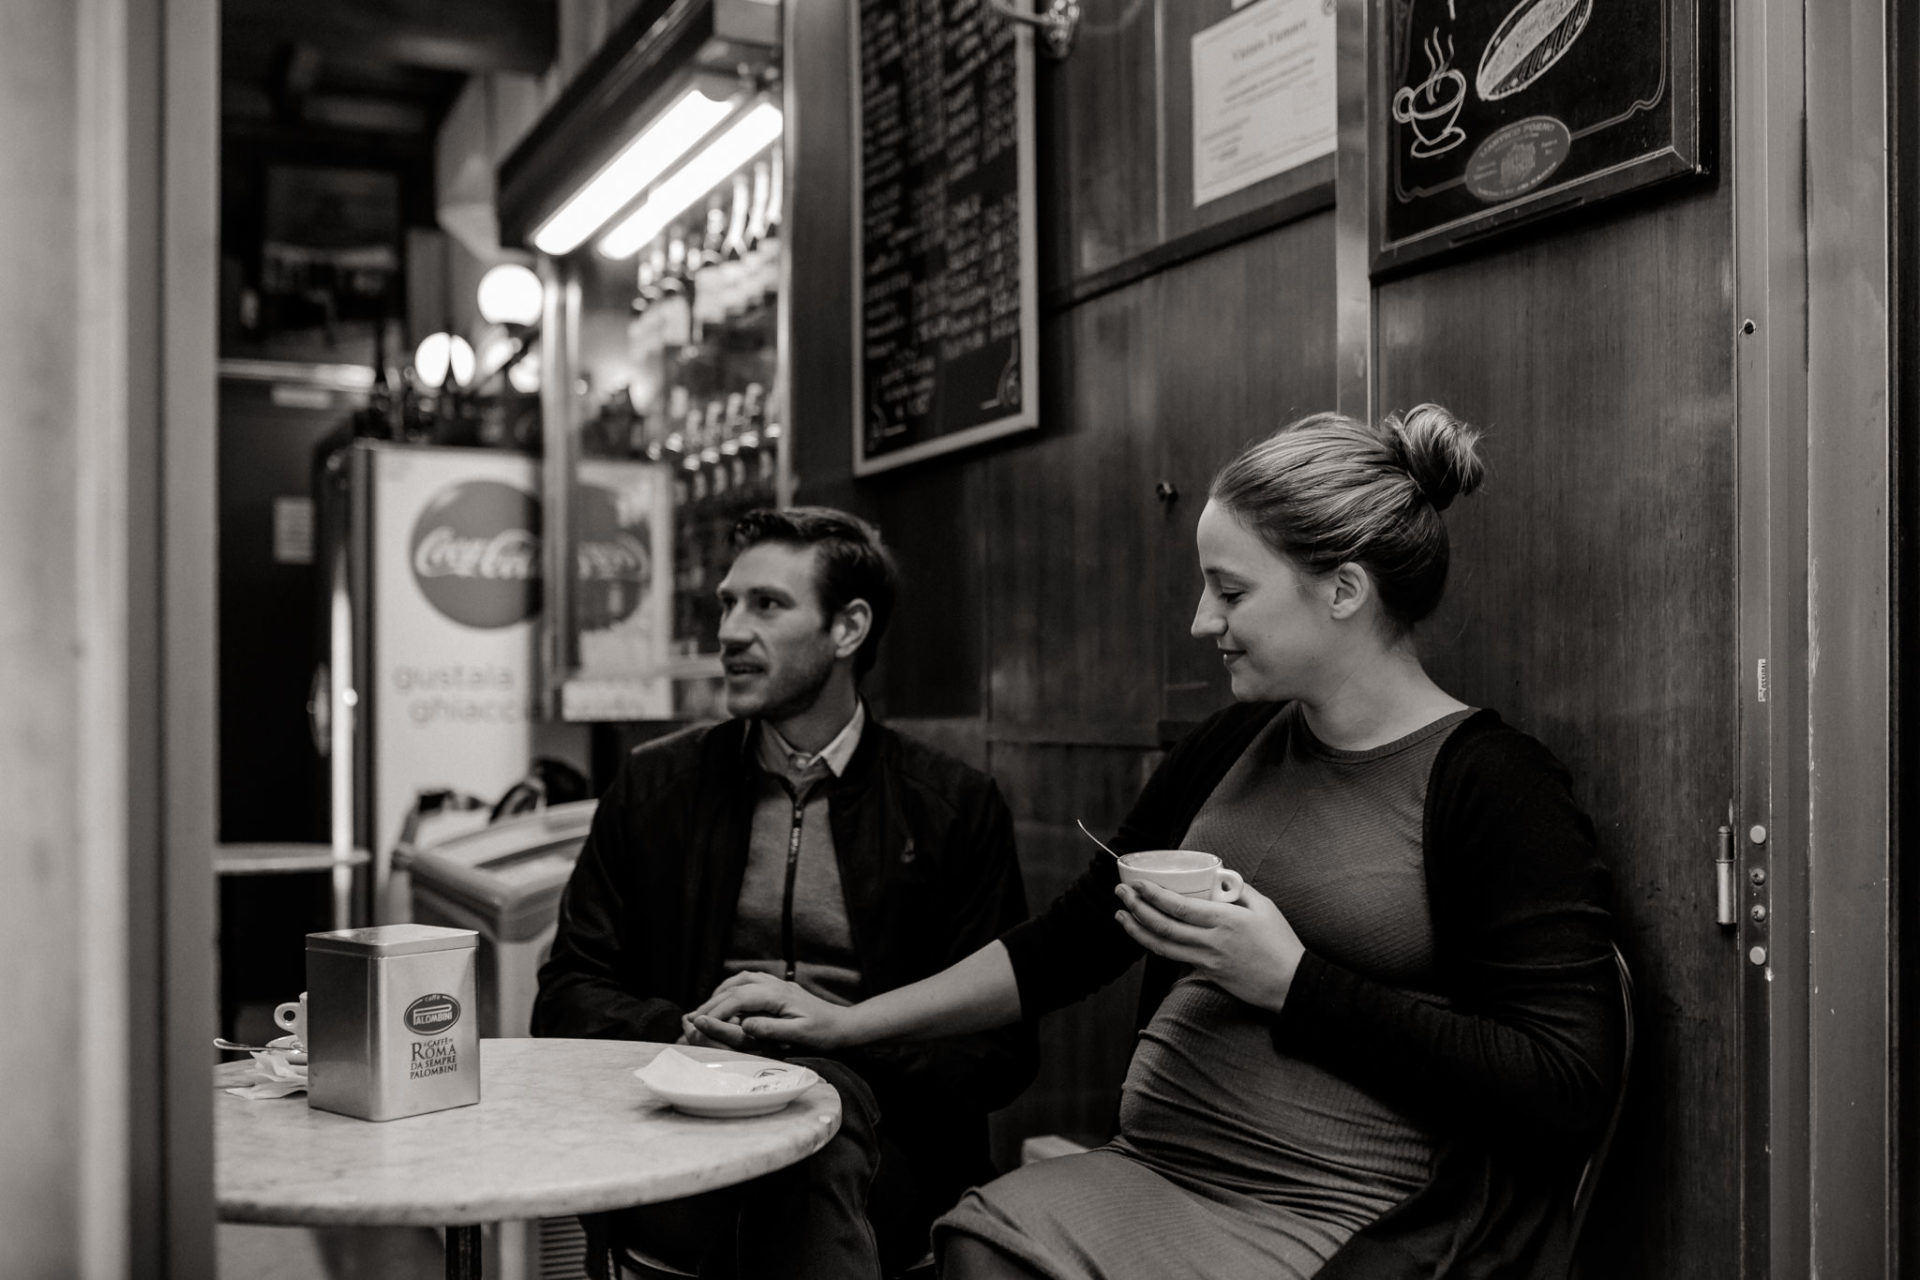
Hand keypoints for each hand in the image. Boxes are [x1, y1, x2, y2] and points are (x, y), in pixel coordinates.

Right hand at [688, 972, 852, 1051]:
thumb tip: (744, 1025)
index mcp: (777, 995)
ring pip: (739, 980)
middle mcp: (774, 985)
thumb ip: (771, 1029)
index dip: (716, 1011)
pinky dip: (732, 988)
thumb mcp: (799, 1035)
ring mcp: (775, 984)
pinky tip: (726, 999)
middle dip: (710, 1002)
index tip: (698, 1025)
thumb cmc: (823, 1032)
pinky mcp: (777, 989)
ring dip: (719, 993)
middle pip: (734, 988)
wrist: (842, 1024)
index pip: (738, 999)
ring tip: (703, 1009)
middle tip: (690, 1019)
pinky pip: (748, 981)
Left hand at [1114, 880, 1305, 1013]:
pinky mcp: (1207, 973)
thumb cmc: (1280, 943)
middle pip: (1163, 926)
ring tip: (1121, 916)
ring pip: (1162, 946)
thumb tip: (1220, 878)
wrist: (1290, 983)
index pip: (1179, 906)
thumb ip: (1240, 890)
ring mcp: (1207, 960)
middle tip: (1121, 893)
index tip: (1137, 883)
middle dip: (1136, 909)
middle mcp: (1211, 941)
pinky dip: (1156, 945)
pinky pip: (1176, 957)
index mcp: (1224, 920)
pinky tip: (1145, 934)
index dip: (1153, 895)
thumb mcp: (1265, 907)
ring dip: (1137, 930)